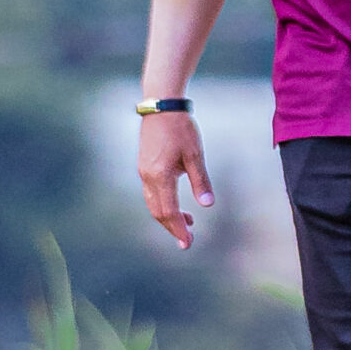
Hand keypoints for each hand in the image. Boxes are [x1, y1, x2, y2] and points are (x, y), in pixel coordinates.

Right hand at [138, 110, 213, 248]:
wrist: (161, 106)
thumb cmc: (181, 128)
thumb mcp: (195, 154)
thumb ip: (200, 180)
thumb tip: (207, 204)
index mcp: (160, 176)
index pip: (168, 211)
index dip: (178, 230)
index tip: (188, 243)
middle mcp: (148, 177)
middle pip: (158, 212)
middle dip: (172, 228)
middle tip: (188, 241)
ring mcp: (143, 172)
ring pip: (153, 203)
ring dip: (168, 216)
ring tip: (187, 223)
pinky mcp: (144, 166)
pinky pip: (151, 193)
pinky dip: (163, 203)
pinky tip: (177, 203)